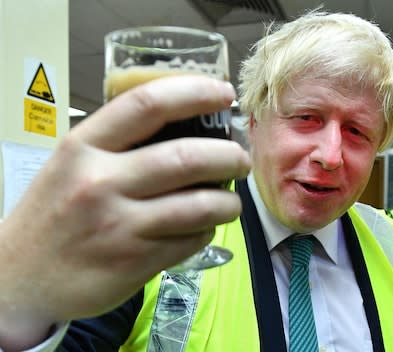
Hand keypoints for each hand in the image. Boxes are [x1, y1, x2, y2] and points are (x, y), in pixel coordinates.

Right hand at [0, 75, 249, 349]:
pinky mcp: (135, 262)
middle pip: (186, 157)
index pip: (146, 104)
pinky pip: (191, 241)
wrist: (19, 280)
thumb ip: (117, 145)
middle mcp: (101, 182)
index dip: (193, 92)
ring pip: (199, 205)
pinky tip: (204, 228)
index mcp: (83, 147)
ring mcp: (120, 225)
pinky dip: (207, 231)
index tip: (223, 93)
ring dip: (228, 202)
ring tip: (231, 201)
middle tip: (240, 158)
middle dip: (228, 156)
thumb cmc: (53, 213)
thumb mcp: (71, 166)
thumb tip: (184, 129)